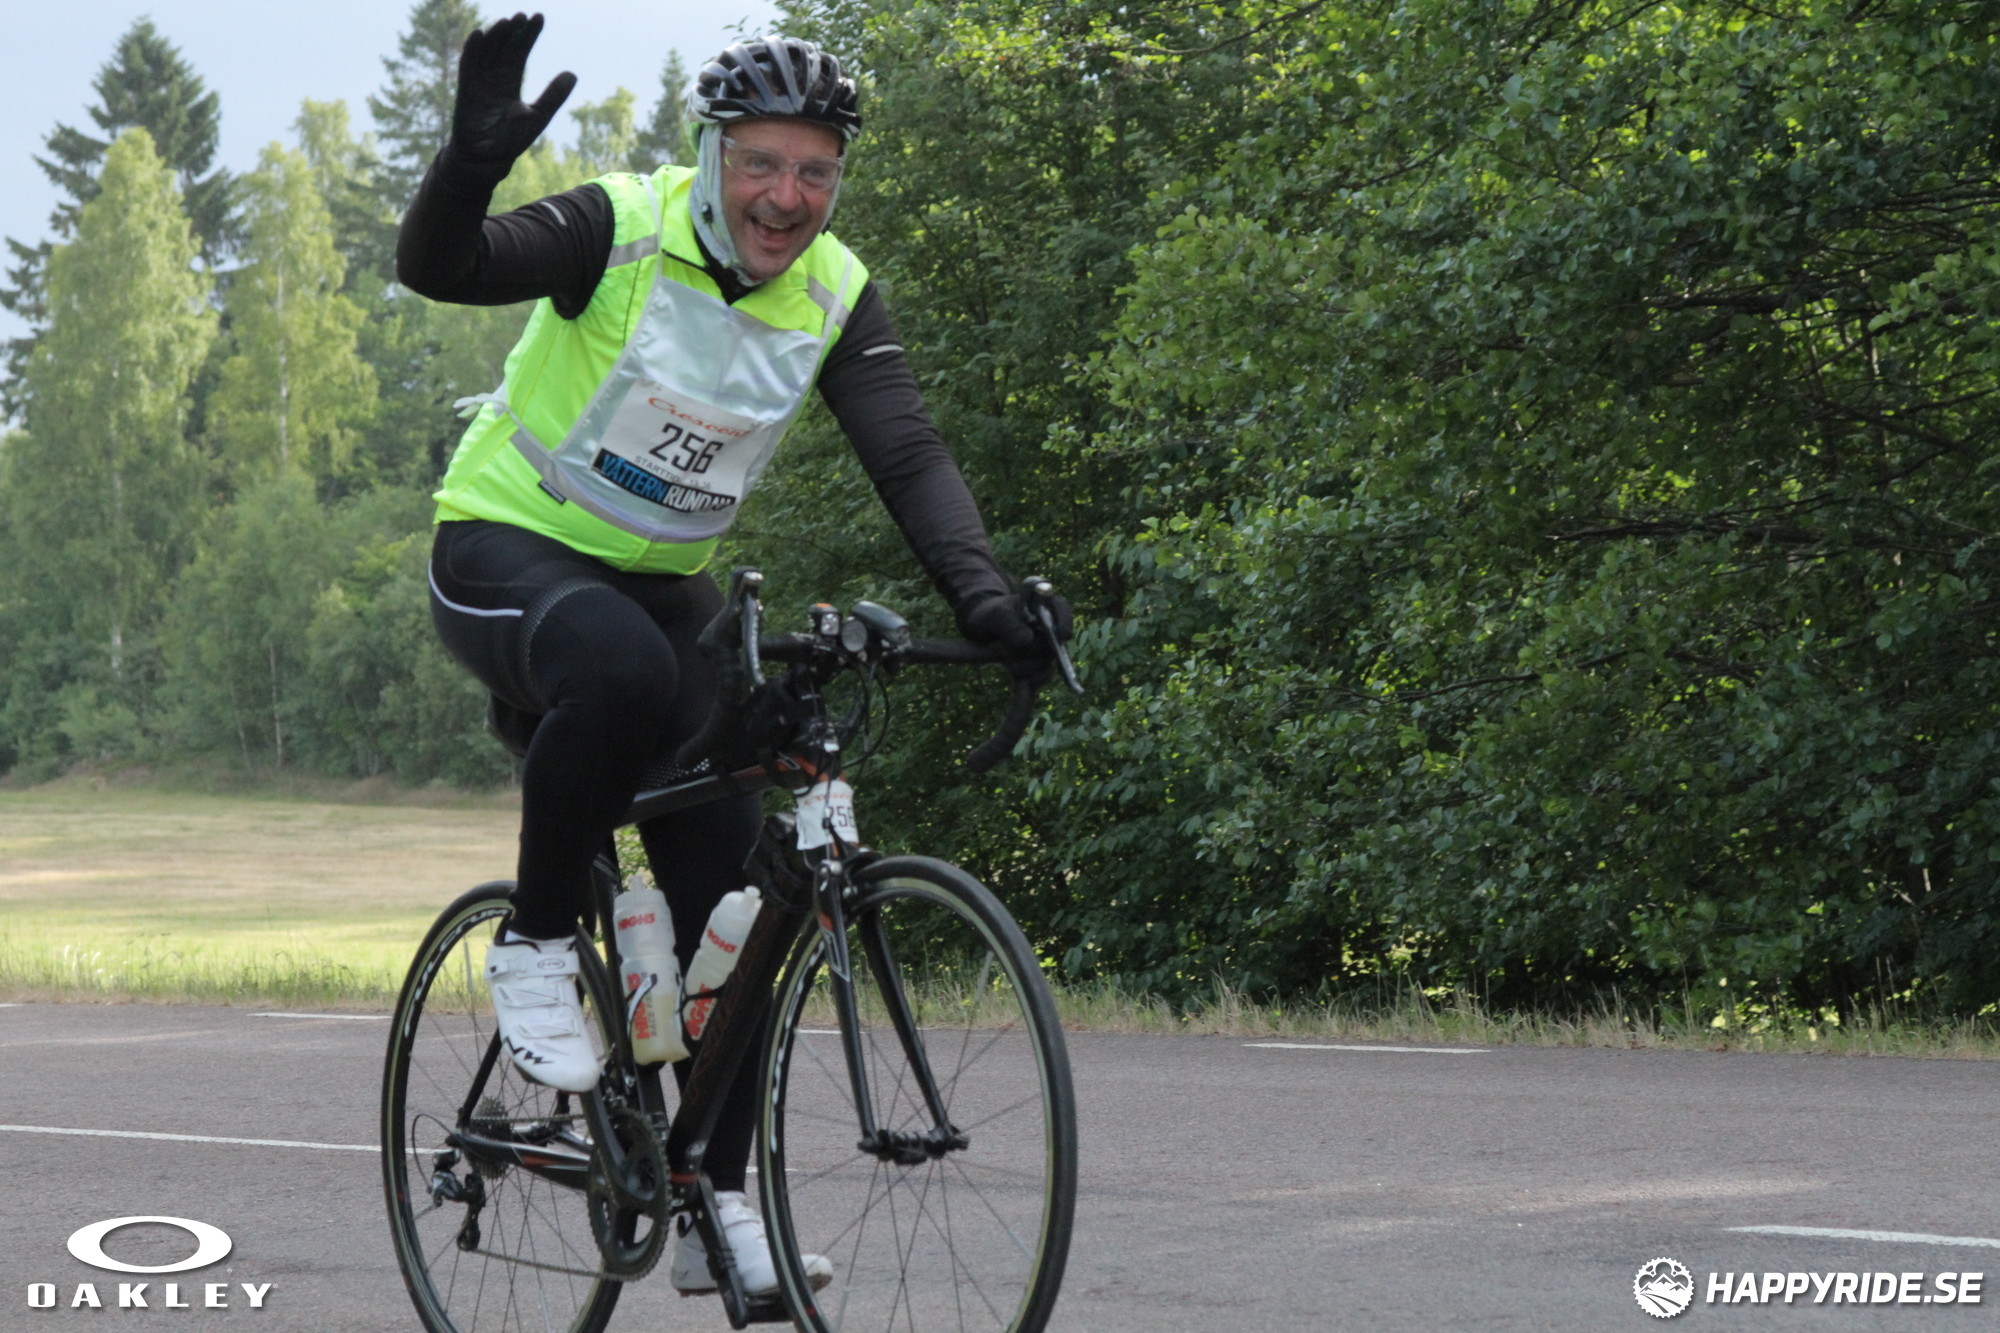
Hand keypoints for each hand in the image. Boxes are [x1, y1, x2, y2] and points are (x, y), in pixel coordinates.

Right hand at [453, 13, 576, 164]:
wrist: (487, 159)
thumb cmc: (510, 140)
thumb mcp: (538, 116)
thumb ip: (553, 95)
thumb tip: (573, 73)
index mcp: (510, 82)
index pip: (520, 52)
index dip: (528, 35)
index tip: (539, 17)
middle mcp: (493, 78)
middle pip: (504, 48)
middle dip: (514, 32)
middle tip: (524, 15)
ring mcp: (478, 83)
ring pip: (487, 53)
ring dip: (496, 37)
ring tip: (507, 22)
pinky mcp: (466, 91)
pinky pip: (468, 66)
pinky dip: (473, 50)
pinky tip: (479, 34)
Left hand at [958, 588, 1073, 686]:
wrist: (982, 629)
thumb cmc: (992, 613)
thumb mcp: (995, 614)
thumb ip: (1009, 623)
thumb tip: (1027, 640)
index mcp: (1042, 605)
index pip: (1061, 608)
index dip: (1065, 621)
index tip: (1064, 635)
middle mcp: (1049, 628)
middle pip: (1052, 643)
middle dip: (1029, 649)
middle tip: (999, 645)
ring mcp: (1044, 648)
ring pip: (1044, 662)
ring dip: (1023, 663)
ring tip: (998, 651)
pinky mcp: (1036, 666)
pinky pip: (1040, 677)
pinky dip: (1033, 684)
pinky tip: (1028, 687)